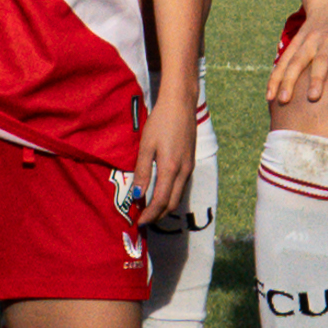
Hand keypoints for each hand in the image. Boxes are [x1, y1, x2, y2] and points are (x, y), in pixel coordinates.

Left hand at [131, 84, 197, 221]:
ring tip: (149, 209)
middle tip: (143, 219)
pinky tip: (160, 192)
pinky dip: (171, 195)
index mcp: (171, 169)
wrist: (181, 104)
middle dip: (157, 215)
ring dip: (164, 207)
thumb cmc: (160, 122)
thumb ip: (143, 172)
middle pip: (172, 204)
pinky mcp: (190, 162)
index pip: (160, 201)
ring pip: (178, 196)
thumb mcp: (146, 146)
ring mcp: (189, 167)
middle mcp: (183, 172)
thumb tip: (137, 195)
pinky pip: (181, 186)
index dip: (150, 215)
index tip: (139, 222)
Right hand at [270, 8, 327, 108]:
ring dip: (288, 80)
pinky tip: (270, 96)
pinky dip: (275, 78)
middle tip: (313, 98)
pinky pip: (283, 62)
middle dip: (316, 79)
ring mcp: (308, 41)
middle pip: (321, 61)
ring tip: (283, 100)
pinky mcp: (295, 43)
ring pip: (296, 61)